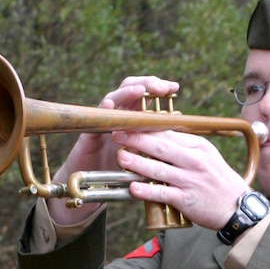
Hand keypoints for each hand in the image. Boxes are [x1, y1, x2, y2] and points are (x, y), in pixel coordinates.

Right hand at [47, 75, 179, 225]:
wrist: (93, 184)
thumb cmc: (119, 166)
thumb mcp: (142, 150)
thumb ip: (156, 136)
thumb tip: (180, 124)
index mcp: (132, 116)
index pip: (145, 94)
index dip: (158, 87)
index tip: (174, 88)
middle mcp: (117, 115)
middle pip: (129, 88)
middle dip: (146, 84)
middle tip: (161, 87)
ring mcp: (102, 122)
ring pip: (112, 98)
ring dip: (126, 93)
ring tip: (140, 90)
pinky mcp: (89, 134)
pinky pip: (95, 119)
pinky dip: (102, 110)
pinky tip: (109, 106)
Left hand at [113, 128, 250, 229]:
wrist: (238, 207)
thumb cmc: (218, 180)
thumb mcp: (207, 156)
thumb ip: (185, 146)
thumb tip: (160, 134)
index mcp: (198, 147)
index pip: (168, 134)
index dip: (146, 129)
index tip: (129, 124)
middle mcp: (194, 161)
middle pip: (161, 147)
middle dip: (137, 140)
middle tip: (117, 135)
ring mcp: (190, 180)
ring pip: (159, 169)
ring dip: (137, 162)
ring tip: (121, 157)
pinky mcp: (186, 200)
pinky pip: (163, 193)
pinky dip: (147, 191)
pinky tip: (133, 187)